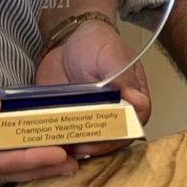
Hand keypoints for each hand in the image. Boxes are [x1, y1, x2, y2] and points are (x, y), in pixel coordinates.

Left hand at [37, 18, 151, 159]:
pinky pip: (66, 136)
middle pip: (108, 141)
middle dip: (92, 147)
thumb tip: (139, 104)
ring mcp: (91, 119)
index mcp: (132, 100)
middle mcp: (114, 115)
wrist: (67, 38)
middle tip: (74, 147)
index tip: (97, 140)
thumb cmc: (96, 42)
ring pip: (87, 143)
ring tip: (59, 147)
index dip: (113, 138)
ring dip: (74, 147)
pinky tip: (47, 142)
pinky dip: (58, 141)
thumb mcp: (110, 56)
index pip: (129, 127)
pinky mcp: (70, 120)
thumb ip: (122, 79)